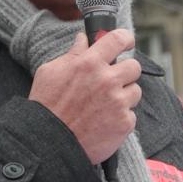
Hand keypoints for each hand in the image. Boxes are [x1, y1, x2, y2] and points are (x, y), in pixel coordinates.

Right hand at [28, 28, 141, 167]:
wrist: (49, 143)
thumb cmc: (47, 107)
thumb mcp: (50, 72)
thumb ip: (71, 54)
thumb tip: (83, 40)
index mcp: (89, 63)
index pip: (117, 39)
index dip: (125, 38)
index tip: (126, 42)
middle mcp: (107, 80)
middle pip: (134, 67)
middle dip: (124, 72)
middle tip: (112, 81)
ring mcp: (118, 102)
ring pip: (135, 91)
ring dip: (124, 96)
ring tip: (104, 105)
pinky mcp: (124, 123)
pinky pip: (131, 114)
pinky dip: (120, 118)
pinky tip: (104, 121)